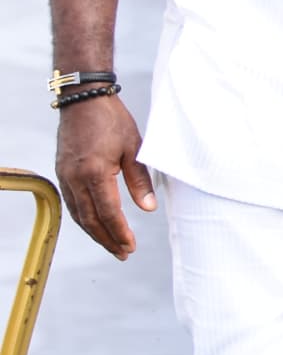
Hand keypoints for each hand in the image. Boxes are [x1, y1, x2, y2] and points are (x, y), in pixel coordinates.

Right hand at [56, 93, 154, 260]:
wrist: (83, 100)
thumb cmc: (112, 121)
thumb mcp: (134, 148)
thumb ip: (140, 181)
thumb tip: (148, 209)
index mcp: (95, 173)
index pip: (108, 213)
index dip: (119, 233)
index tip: (130, 247)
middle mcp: (75, 178)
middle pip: (90, 219)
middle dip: (107, 239)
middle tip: (123, 253)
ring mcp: (66, 176)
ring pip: (78, 213)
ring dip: (94, 232)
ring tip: (112, 245)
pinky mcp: (62, 172)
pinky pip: (72, 202)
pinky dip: (83, 217)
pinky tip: (95, 224)